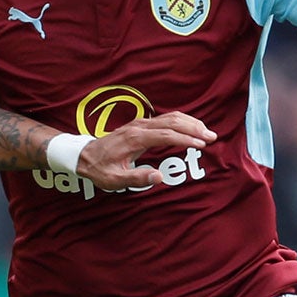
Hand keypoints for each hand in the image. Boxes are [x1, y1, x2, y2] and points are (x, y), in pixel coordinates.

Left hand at [76, 112, 216, 189]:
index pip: (166, 135)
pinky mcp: (141, 124)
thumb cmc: (99, 169)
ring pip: (170, 117)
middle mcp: (139, 127)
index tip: (202, 145)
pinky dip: (182, 121)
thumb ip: (136, 178)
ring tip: (207, 132)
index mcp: (134, 139)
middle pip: (172, 121)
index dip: (185, 139)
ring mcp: (140, 123)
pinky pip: (166, 118)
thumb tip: (158, 177)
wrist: (83, 155)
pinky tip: (192, 128)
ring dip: (190, 123)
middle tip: (212, 137)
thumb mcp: (114, 180)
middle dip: (194, 128)